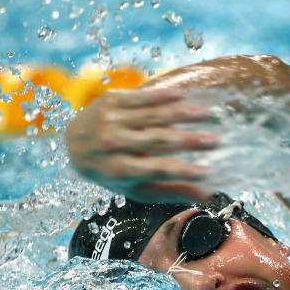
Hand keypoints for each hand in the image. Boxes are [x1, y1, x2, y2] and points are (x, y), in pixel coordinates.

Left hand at [65, 87, 218, 202]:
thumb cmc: (114, 171)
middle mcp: (112, 145)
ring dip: (181, 114)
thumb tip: (207, 194)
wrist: (73, 144)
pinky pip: (142, 97)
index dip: (182, 171)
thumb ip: (171, 191)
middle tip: (216, 140)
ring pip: (152, 116)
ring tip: (206, 114)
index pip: (156, 170)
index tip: (207, 171)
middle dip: (188, 141)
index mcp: (119, 170)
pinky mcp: (111, 101)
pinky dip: (163, 96)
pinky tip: (184, 95)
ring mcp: (110, 120)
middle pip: (157, 141)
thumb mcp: (137, 188)